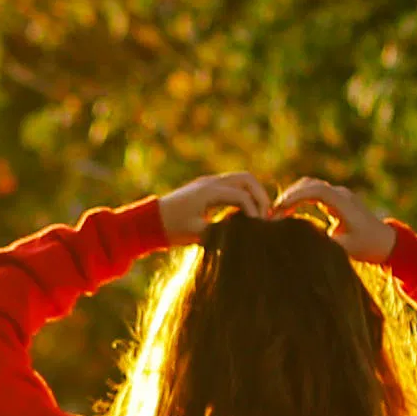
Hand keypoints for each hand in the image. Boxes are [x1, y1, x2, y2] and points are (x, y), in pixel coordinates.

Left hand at [152, 170, 273, 243]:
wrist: (150, 221)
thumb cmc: (171, 228)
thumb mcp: (196, 233)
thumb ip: (220, 232)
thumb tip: (243, 235)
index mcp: (209, 191)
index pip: (242, 196)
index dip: (255, 211)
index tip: (260, 228)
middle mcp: (211, 182)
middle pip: (247, 179)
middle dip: (260, 196)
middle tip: (266, 216)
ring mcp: (209, 182)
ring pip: (241, 179)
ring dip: (253, 193)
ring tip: (259, 214)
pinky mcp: (207, 187)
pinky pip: (233, 185)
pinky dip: (244, 194)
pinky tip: (246, 213)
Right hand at [276, 176, 395, 260]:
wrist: (385, 241)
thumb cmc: (367, 246)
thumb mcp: (346, 249)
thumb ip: (324, 246)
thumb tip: (301, 246)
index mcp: (344, 203)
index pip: (316, 190)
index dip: (296, 196)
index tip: (279, 209)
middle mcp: (340, 194)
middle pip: (310, 184)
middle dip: (289, 195)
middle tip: (271, 213)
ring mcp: (338, 195)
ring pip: (310, 186)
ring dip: (292, 196)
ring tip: (277, 213)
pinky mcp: (335, 200)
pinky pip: (313, 193)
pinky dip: (298, 199)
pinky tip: (288, 213)